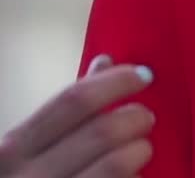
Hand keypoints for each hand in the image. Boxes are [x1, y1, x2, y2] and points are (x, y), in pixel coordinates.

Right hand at [0, 55, 154, 176]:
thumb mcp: (28, 145)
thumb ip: (66, 108)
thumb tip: (105, 62)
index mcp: (15, 148)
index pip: (75, 100)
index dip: (117, 82)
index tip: (145, 75)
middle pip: (102, 132)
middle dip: (136, 118)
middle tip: (145, 118)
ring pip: (115, 166)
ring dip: (139, 151)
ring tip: (141, 149)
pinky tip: (131, 177)